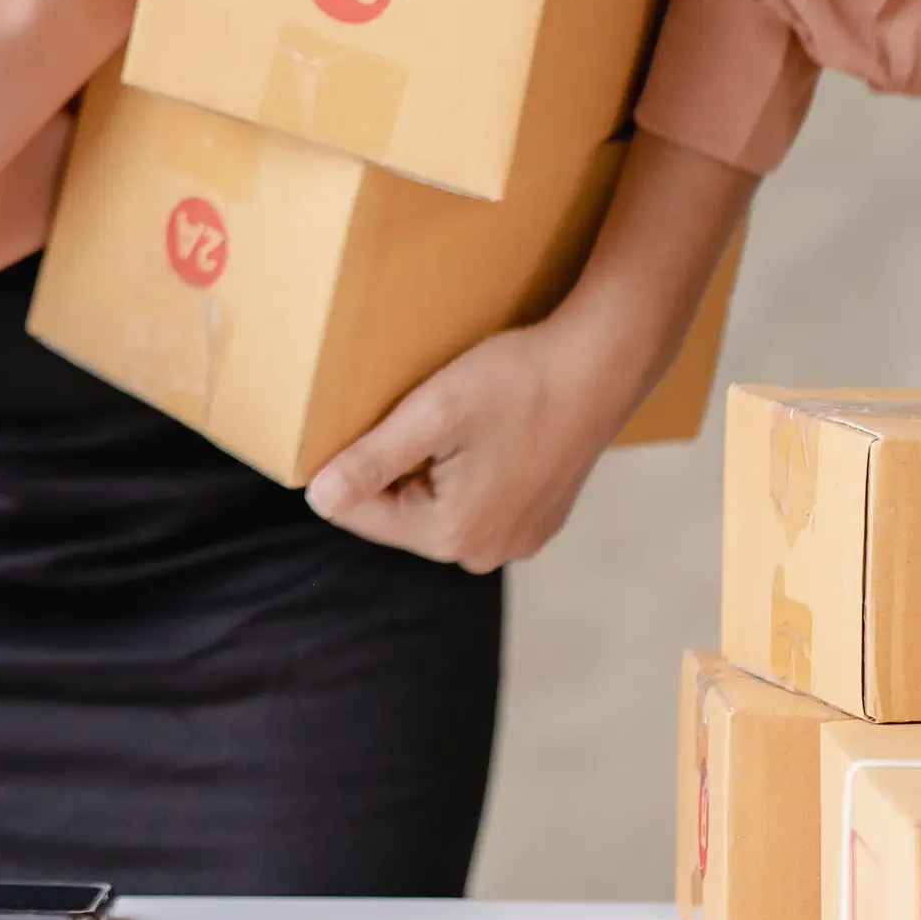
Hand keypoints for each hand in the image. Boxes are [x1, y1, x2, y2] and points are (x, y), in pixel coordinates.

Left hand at [307, 128, 759, 570]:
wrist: (601, 365)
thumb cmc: (519, 381)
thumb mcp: (434, 412)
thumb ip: (373, 460)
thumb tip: (318, 500)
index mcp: (454, 535)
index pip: (361, 514)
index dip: (342, 466)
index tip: (347, 420)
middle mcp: (485, 554)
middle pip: (398, 513)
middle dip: (387, 467)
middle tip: (402, 410)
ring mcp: (514, 541)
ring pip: (433, 507)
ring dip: (422, 467)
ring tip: (440, 418)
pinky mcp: (533, 521)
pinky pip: (471, 503)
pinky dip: (458, 471)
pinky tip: (473, 431)